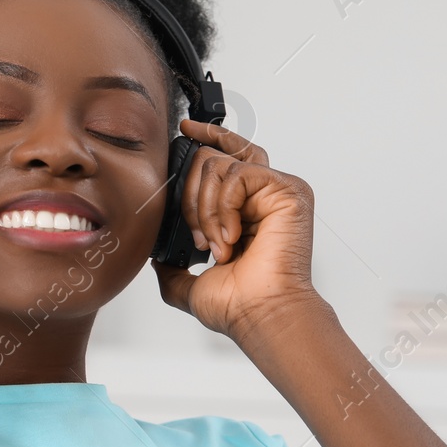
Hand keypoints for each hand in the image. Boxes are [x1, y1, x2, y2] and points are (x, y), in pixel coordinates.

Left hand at [149, 119, 325, 339]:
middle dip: (192, 198)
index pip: (226, 157)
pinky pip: (240, 174)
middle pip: (214, 157)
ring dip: (207, 210)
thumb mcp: (189, 283)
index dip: (206, 139)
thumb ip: (173, 266)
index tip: (185, 132)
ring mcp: (277, 190)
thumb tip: (157, 257)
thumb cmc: (238, 304)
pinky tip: (232, 236)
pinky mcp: (288, 190)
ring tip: (218, 244)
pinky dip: (225, 206)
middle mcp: (263, 195)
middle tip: (199, 237)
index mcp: (246, 209)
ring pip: (221, 165)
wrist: (260, 313)